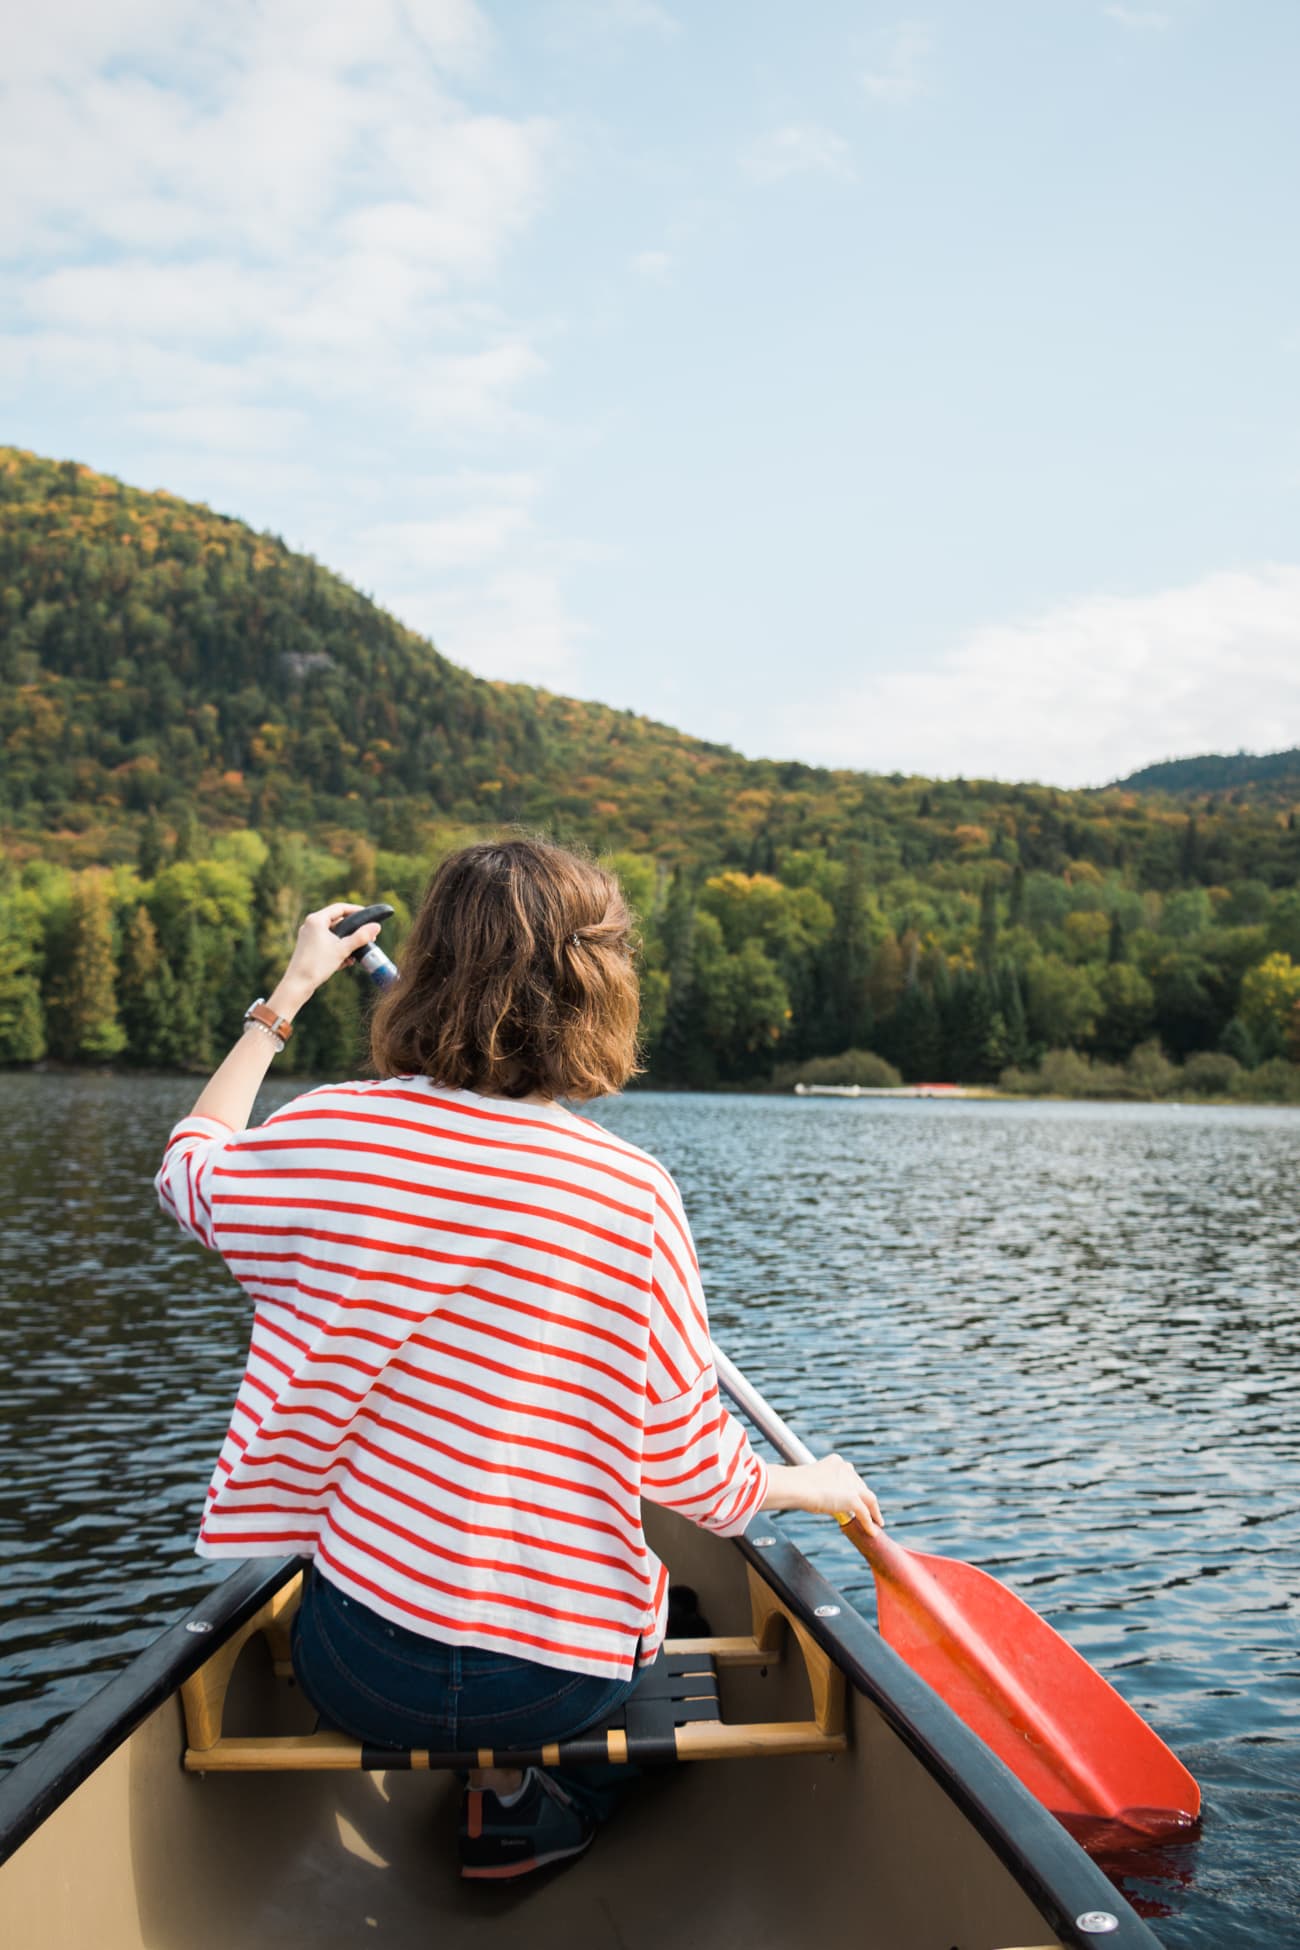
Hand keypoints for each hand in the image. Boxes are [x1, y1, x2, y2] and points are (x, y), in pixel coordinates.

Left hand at [271, 903, 381, 1014]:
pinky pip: (326, 944)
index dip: (356, 910)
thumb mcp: (343, 950)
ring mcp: (308, 937)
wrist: (297, 984)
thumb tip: (377, 926)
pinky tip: (345, 962)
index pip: (340, 908)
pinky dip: (336, 949)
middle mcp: (310, 925)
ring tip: (356, 954)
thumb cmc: (317, 965)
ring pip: (333, 935)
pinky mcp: (308, 948)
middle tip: (367, 937)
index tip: (368, 916)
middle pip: (337, 922)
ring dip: (346, 943)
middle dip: (353, 931)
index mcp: (316, 920)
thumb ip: (361, 937)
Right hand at [762, 1455, 883, 1533]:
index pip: (850, 1476)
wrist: (795, 1487)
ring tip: (877, 1522)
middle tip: (867, 1511)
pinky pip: (865, 1513)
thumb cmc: (795, 1485)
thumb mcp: (811, 1482)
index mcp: (836, 1462)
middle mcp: (847, 1469)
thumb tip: (820, 1501)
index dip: (854, 1488)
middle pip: (861, 1487)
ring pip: (869, 1499)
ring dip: (874, 1512)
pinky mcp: (853, 1498)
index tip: (853, 1496)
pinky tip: (872, 1531)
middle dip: (864, 1499)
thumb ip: (821, 1488)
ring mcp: (851, 1484)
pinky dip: (869, 1523)